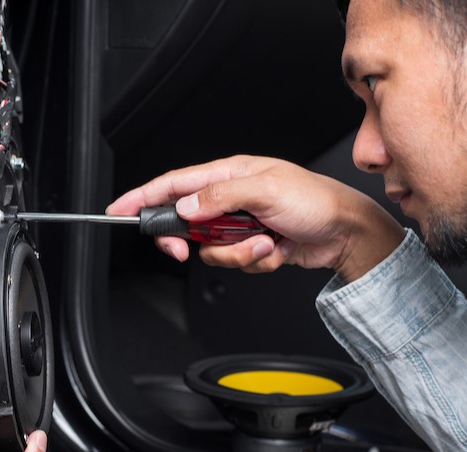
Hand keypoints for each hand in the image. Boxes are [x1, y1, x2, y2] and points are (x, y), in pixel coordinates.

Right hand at [106, 155, 404, 281]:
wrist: (347, 233)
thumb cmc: (316, 201)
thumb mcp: (265, 190)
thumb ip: (219, 197)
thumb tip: (185, 208)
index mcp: (228, 174)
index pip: (173, 184)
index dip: (142, 197)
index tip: (120, 210)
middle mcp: (230, 198)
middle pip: (184, 223)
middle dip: (189, 240)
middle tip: (189, 248)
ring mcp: (240, 224)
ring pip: (210, 249)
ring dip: (236, 253)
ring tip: (264, 242)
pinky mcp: (251, 246)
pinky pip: (234, 262)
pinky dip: (254, 261)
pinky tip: (274, 248)